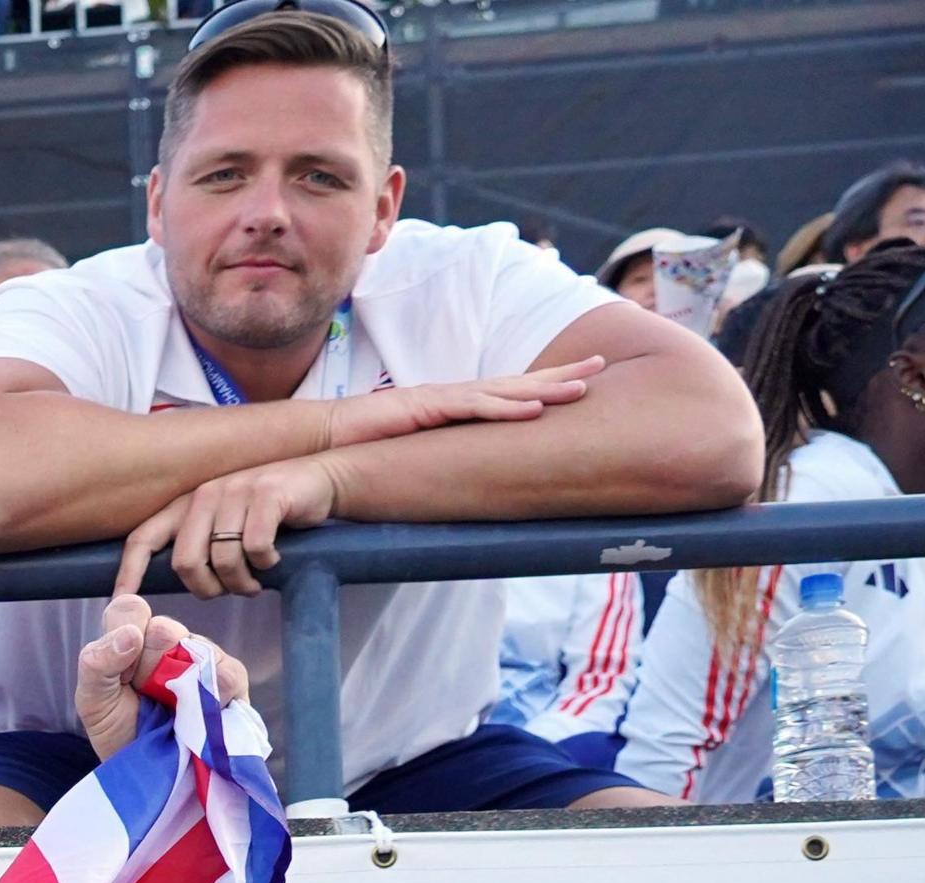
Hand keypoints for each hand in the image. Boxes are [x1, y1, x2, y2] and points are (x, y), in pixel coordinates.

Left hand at [73, 594, 248, 758]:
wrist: (148, 771)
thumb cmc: (120, 729)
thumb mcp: (93, 699)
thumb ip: (97, 662)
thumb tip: (131, 634)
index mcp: (133, 635)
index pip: (129, 609)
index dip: (123, 639)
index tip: (120, 674)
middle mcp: (170, 639)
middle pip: (164, 629)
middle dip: (148, 670)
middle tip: (145, 697)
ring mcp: (203, 656)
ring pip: (196, 648)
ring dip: (178, 687)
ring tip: (169, 711)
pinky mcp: (232, 679)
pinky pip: (228, 674)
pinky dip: (209, 698)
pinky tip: (194, 717)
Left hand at [118, 456, 345, 601]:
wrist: (320, 480)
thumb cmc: (271, 514)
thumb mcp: (227, 528)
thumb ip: (201, 548)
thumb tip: (184, 586)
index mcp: (187, 506)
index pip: (144, 538)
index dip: (128, 571)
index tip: (120, 602)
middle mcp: (205, 495)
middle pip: (186, 562)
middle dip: (207, 589)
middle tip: (230, 592)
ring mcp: (235, 491)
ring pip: (223, 560)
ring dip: (242, 583)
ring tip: (257, 580)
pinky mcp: (266, 494)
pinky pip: (255, 549)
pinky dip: (267, 564)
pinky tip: (275, 558)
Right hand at [320, 357, 602, 452]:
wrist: (323, 438)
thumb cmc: (364, 448)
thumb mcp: (415, 452)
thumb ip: (443, 456)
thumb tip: (468, 475)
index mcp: (453, 407)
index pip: (506, 393)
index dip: (544, 387)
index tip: (580, 381)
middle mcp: (453, 396)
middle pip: (516, 383)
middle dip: (560, 374)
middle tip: (601, 364)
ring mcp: (441, 399)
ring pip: (503, 391)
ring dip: (545, 389)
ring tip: (582, 387)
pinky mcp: (426, 408)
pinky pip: (473, 407)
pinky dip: (506, 407)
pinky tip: (534, 408)